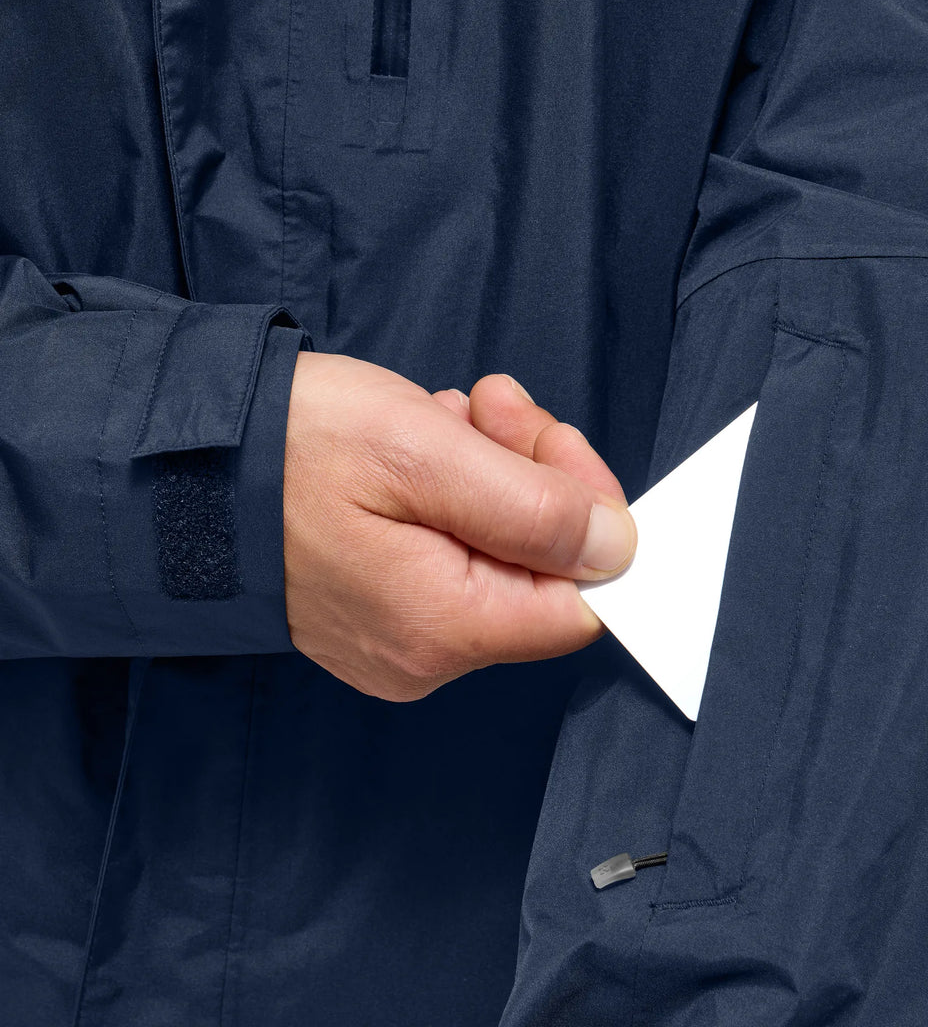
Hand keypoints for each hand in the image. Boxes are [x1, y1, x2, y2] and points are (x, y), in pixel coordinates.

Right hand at [283, 353, 635, 700]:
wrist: (176, 466)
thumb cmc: (288, 452)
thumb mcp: (422, 453)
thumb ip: (532, 508)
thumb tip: (618, 548)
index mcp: (442, 626)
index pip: (581, 599)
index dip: (590, 516)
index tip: (555, 444)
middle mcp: (424, 653)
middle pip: (539, 570)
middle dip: (532, 472)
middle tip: (492, 407)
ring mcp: (397, 638)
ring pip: (497, 552)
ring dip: (493, 469)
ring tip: (446, 416)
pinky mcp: (378, 611)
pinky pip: (451, 553)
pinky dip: (455, 491)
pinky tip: (424, 444)